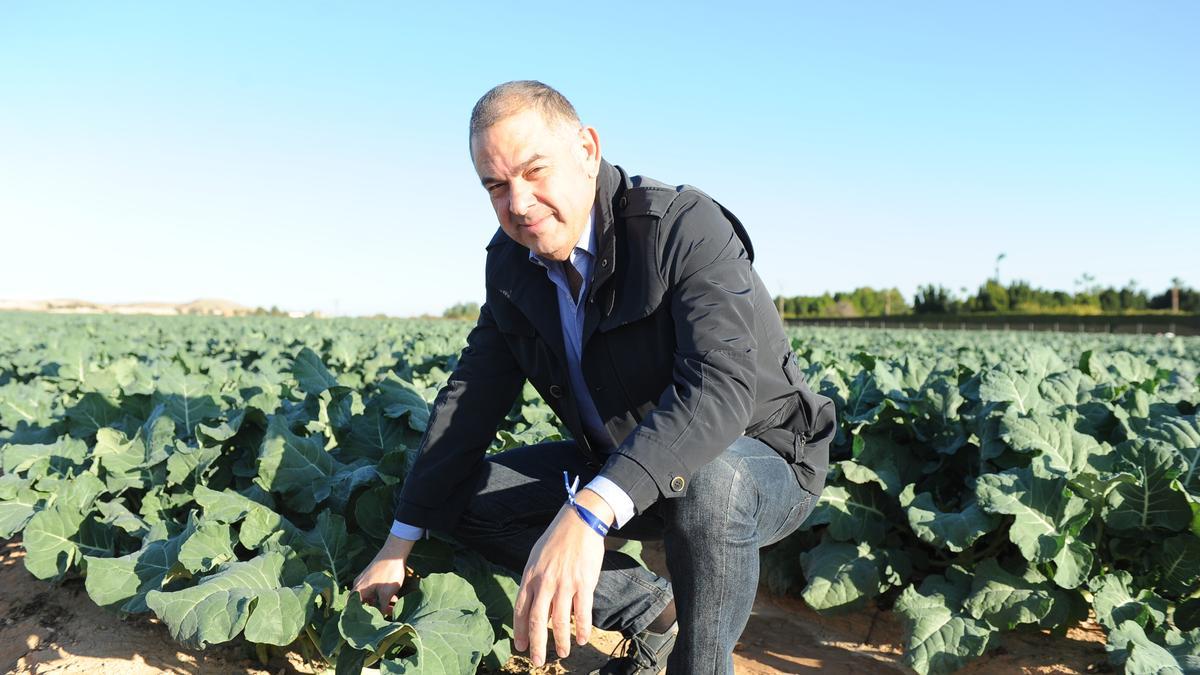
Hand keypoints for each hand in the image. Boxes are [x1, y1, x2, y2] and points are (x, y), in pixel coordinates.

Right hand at [351, 534, 415, 615]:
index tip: (368, 624)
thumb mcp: (386, 593)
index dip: (359, 617)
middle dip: (374, 610)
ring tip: (393, 606)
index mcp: (358, 590)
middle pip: (362, 603)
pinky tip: (394, 597)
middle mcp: (358, 585)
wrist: (395, 552)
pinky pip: (374, 589)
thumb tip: (380, 618)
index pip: (352, 608)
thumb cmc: (389, 573)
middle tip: (385, 615)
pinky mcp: (372, 576)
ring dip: (380, 602)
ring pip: (370, 596)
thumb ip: (382, 608)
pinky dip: (382, 594)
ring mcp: (365, 579)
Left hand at [513, 489, 612, 666]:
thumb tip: (535, 603)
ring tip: (563, 654)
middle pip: (537, 621)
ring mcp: (564, 583)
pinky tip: (582, 639)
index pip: (520, 610)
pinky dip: (582, 629)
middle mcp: (545, 582)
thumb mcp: (536, 557)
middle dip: (536, 645)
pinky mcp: (583, 583)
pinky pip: (582, 613)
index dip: (520, 631)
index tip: (520, 647)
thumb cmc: (557, 538)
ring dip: (560, 641)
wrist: (579, 521)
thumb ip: (534, 581)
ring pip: (560, 621)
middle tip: (537, 662)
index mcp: (530, 576)